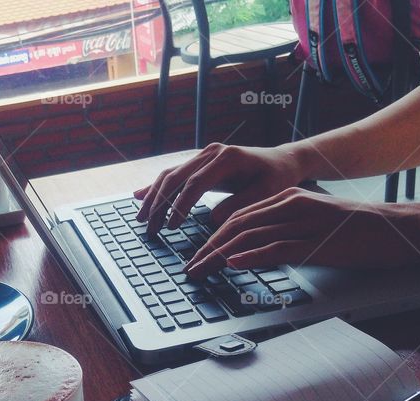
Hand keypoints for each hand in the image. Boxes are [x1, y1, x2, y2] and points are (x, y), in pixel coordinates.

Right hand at [134, 143, 308, 235]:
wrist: (280, 161)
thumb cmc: (276, 178)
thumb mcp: (266, 193)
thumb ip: (240, 204)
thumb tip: (213, 220)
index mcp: (227, 158)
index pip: (195, 183)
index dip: (180, 205)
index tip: (172, 227)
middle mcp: (211, 153)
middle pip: (175, 178)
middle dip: (159, 204)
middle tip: (150, 229)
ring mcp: (203, 155)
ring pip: (170, 175)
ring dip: (153, 198)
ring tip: (142, 220)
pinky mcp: (199, 162)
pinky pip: (173, 174)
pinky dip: (156, 187)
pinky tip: (139, 196)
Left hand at [184, 188, 419, 276]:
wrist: (400, 228)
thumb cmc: (359, 231)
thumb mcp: (314, 226)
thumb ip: (284, 233)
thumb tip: (251, 252)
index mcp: (288, 199)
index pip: (239, 216)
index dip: (212, 237)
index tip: (196, 255)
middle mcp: (292, 205)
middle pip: (237, 225)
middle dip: (208, 248)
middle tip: (190, 268)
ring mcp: (304, 222)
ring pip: (251, 235)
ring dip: (220, 256)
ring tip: (201, 271)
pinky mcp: (318, 241)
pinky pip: (278, 247)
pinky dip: (252, 255)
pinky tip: (234, 264)